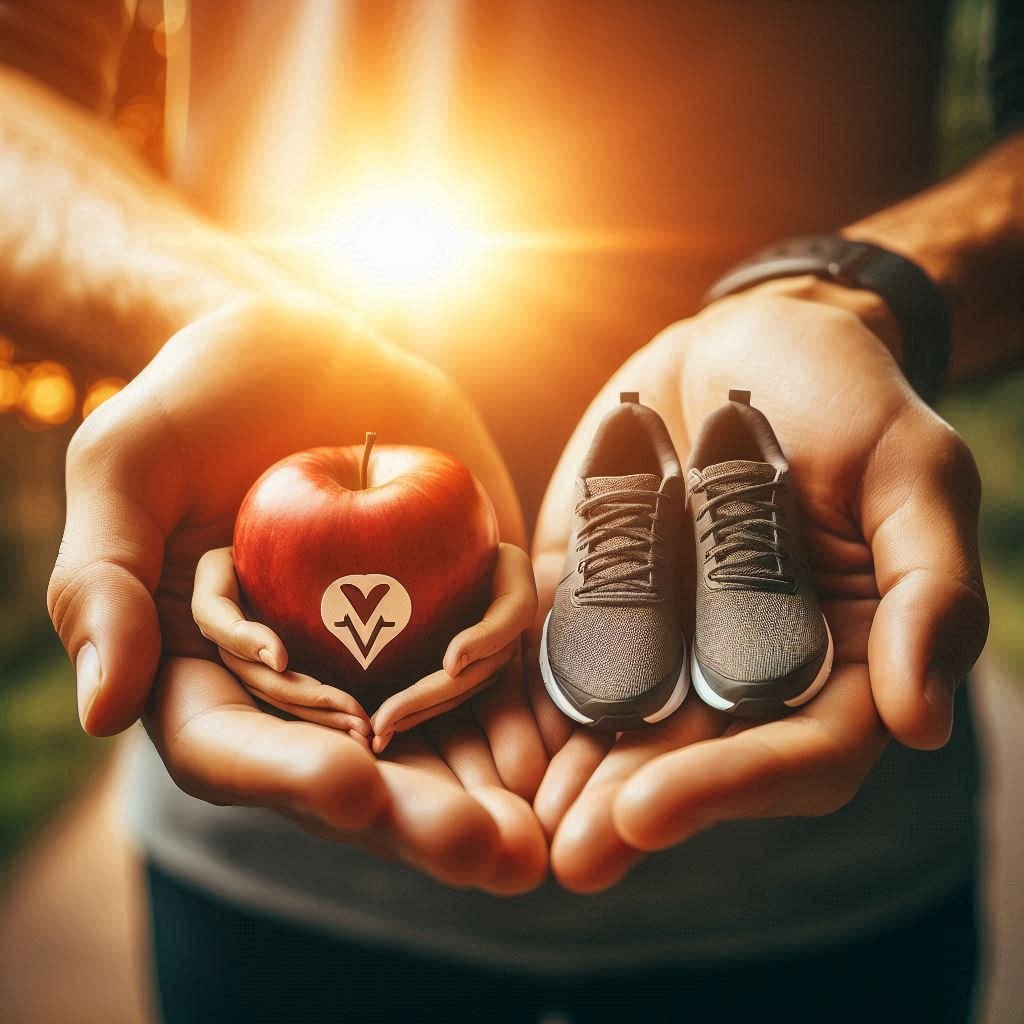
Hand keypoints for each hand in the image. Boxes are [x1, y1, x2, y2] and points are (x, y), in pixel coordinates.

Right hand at [47, 297, 547, 891]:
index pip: (232, 749)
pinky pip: (486, 658)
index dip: (289, 774)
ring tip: (534, 826)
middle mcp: (300, 676)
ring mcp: (380, 645)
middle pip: (348, 771)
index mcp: (205, 668)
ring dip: (484, 787)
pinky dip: (513, 685)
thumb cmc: (200, 399)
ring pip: (430, 739)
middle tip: (481, 849)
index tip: (354, 783)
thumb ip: (104, 585)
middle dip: (413, 816)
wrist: (307, 345)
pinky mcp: (449, 600)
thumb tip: (103, 713)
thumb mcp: (128, 466)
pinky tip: (548, 725)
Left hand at [530, 283, 988, 891]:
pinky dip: (520, 693)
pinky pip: (557, 652)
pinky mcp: (595, 592)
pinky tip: (478, 731)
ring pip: (617, 721)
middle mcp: (746, 666)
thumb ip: (931, 591)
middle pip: (693, 758)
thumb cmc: (851, 399)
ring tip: (508, 817)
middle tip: (565, 855)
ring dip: (565, 773)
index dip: (731, 787)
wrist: (749, 345)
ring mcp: (664, 633)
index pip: (798, 750)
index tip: (651, 811)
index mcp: (841, 661)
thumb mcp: (914, 474)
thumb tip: (923, 722)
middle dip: (627, 805)